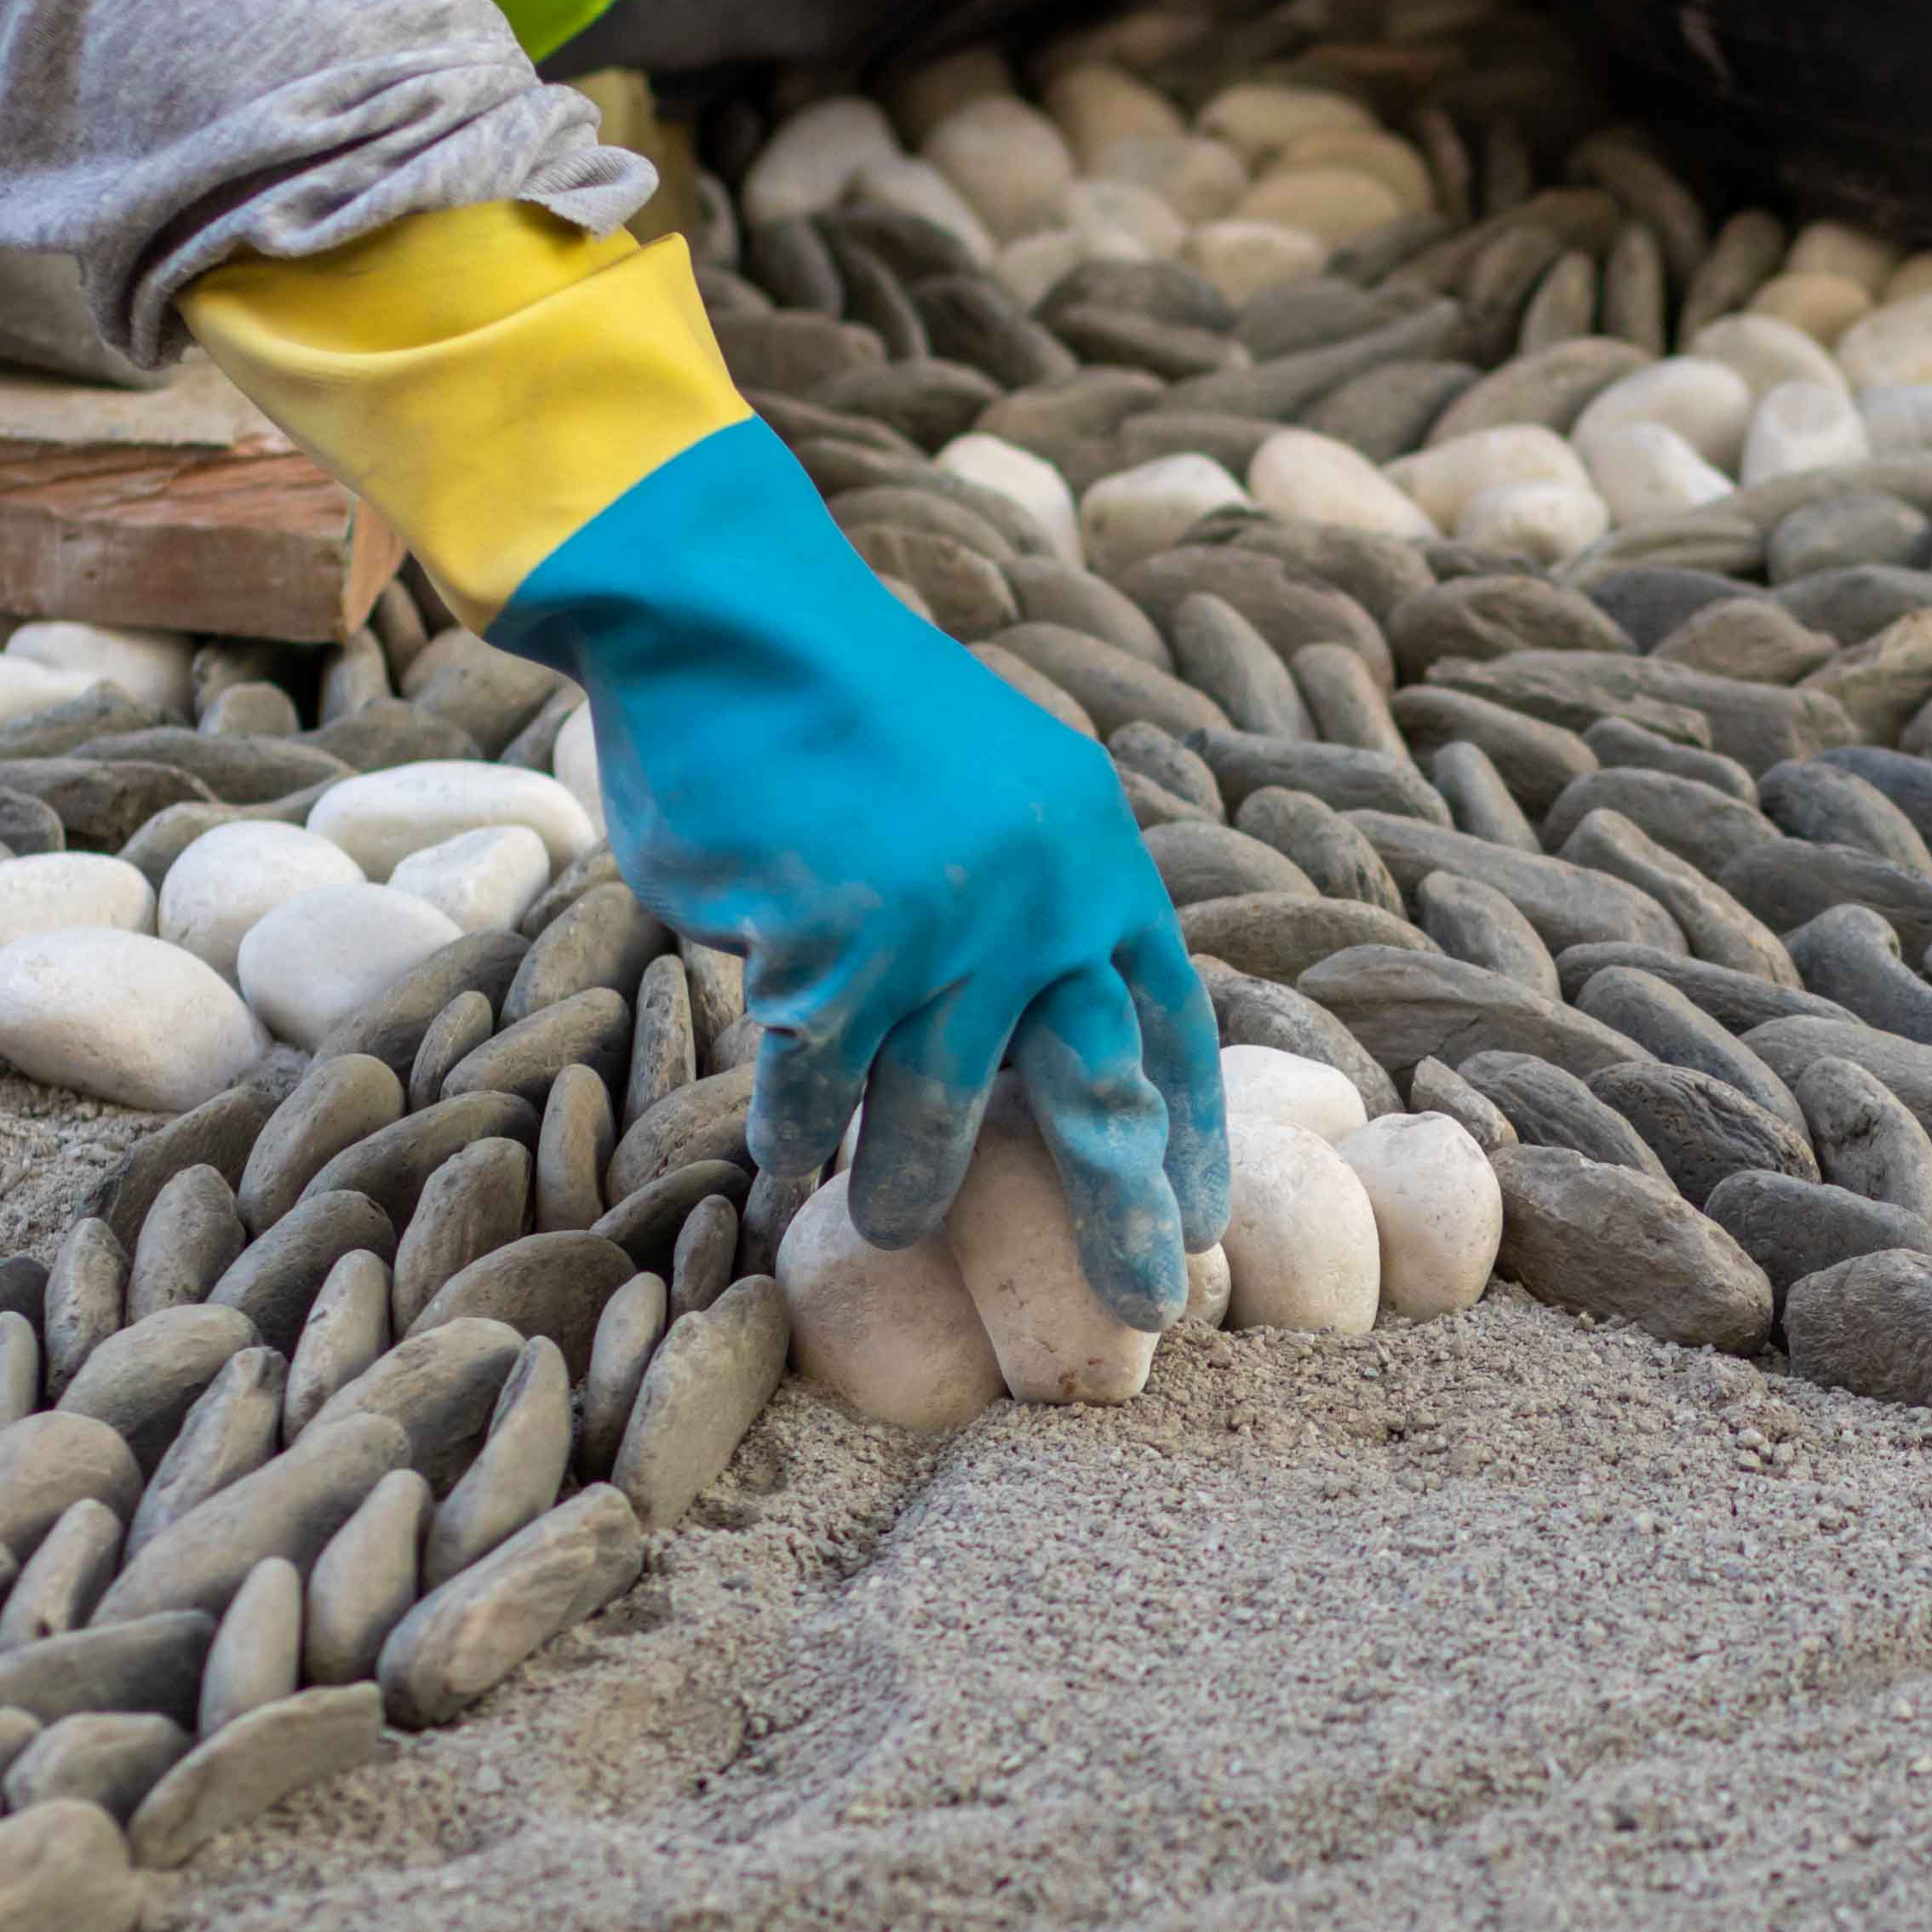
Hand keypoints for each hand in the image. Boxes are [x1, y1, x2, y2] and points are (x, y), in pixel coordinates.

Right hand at [499, 427, 1227, 1324]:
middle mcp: (1039, 896)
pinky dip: (799, 1135)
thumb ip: (1033, 907)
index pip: (1169, 1020)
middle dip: (1120, 1214)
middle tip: (1144, 1310)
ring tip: (894, 1227)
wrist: (729, 620)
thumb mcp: (996, 793)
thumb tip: (1046, 1051)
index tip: (1202, 1222)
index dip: (1189, 1132)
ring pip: (938, 1111)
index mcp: (1096, 852)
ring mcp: (938, 928)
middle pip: (1098, 1094)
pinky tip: (787, 1168)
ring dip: (913, 1185)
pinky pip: (817, 1089)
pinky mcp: (827, 950)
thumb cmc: (851, 714)